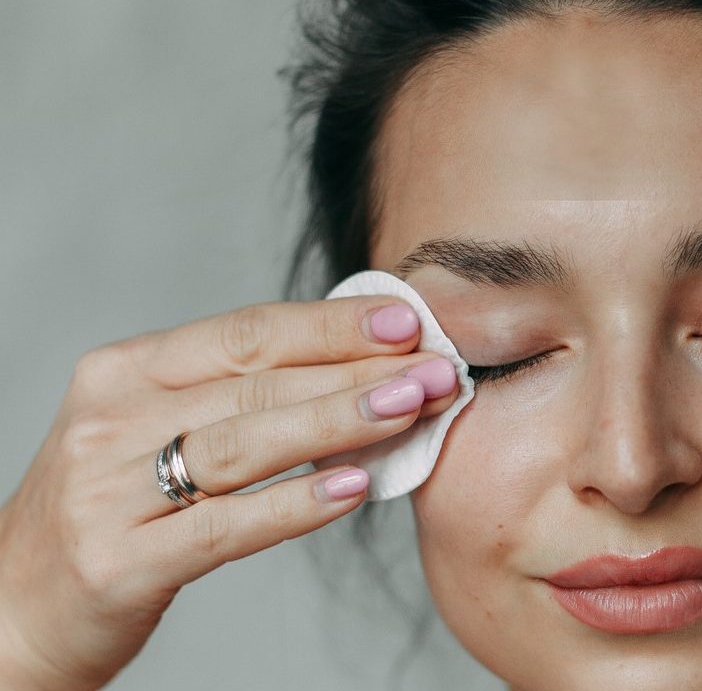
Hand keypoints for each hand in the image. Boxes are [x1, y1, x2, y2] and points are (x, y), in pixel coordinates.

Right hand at [0, 295, 460, 689]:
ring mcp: (109, 490)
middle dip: (357, 370)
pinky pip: (225, 526)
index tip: (406, 319)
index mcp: (126, 370)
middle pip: (256, 383)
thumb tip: (358, 365)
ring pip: (246, 443)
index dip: (331, 324)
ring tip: (410, 407)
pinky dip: (294, 504)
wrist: (14, 607)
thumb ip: (237, 395)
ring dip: (339, 421)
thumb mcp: (155, 429)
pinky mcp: (119, 561)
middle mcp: (113, 419)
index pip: (246, 333)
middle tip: (434, 367)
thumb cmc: (113, 505)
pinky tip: (353, 488)